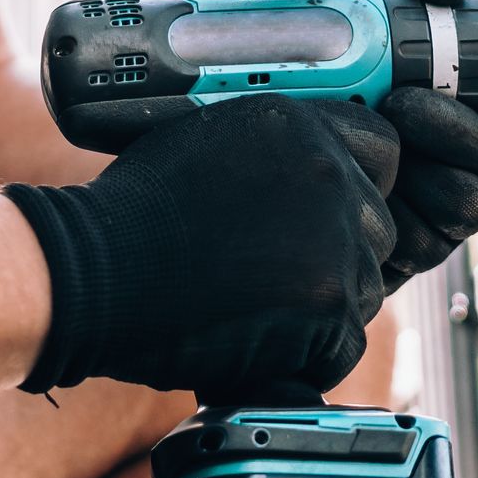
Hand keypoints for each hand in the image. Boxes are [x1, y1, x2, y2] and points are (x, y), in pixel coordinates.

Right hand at [4, 95, 400, 402]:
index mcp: (301, 126)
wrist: (95, 273)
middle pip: (378, 226)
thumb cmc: (135, 213)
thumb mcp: (209, 141)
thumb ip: (274, 151)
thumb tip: (307, 172)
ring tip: (256, 305)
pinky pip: (344, 340)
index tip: (330, 212)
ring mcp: (333, 240)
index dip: (360, 187)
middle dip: (340, 253)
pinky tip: (257, 338)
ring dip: (324, 305)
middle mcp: (329, 174)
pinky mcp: (326, 305)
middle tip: (277, 271)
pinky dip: (309, 351)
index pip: (383, 152)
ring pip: (364, 286)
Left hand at [358, 0, 477, 287]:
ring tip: (353, 151)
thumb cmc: (334, 60)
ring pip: (456, 214)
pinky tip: (337, 195)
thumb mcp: (368, 3)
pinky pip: (409, 251)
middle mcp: (455, 169)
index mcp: (462, 116)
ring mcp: (428, 217)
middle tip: (385, 109)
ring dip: (406, 181)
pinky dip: (373, 223)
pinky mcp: (396, 255)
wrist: (253, 122)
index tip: (409, 90)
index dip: (470, 120)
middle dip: (441, 140)